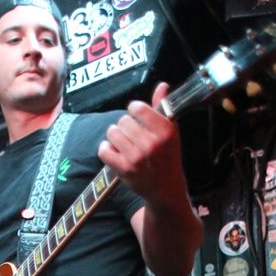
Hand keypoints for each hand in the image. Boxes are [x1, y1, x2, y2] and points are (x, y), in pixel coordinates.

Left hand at [98, 83, 185, 204]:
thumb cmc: (168, 158)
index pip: (139, 108)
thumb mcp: (172, 133)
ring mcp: (137, 158)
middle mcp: (152, 144)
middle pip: (123, 120)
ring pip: (112, 133)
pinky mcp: (124, 170)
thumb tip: (162, 86)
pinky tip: (114, 152)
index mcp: (166, 131)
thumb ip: (163, 108)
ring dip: (115, 137)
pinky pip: (104, 150)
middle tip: (132, 136)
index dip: (134, 110)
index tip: (136, 116)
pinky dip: (106, 150)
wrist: (165, 189)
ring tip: (123, 144)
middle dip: (125, 126)